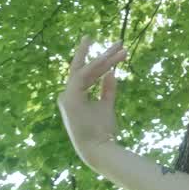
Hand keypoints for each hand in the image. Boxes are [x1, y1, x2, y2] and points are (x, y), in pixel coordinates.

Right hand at [57, 36, 128, 165]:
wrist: (98, 148)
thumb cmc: (102, 130)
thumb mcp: (107, 105)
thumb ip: (108, 89)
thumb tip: (112, 73)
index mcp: (76, 95)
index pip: (89, 73)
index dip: (101, 60)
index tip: (115, 48)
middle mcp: (68, 94)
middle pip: (87, 68)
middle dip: (103, 54)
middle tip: (119, 41)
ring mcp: (67, 96)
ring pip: (87, 69)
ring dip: (105, 59)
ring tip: (122, 48)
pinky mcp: (69, 98)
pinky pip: (83, 76)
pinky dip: (95, 67)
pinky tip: (109, 60)